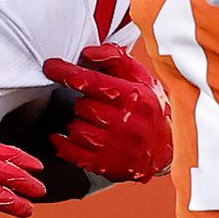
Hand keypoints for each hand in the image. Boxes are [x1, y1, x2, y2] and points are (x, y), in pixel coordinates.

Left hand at [41, 42, 172, 182]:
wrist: (168, 149)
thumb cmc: (149, 108)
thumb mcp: (141, 78)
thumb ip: (116, 58)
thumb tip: (88, 53)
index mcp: (135, 97)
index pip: (95, 83)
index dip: (69, 73)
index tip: (51, 67)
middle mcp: (127, 123)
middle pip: (84, 107)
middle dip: (83, 103)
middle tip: (94, 106)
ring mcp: (117, 147)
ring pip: (77, 130)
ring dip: (77, 124)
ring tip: (91, 122)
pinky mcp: (107, 164)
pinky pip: (73, 153)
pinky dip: (64, 144)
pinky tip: (64, 138)